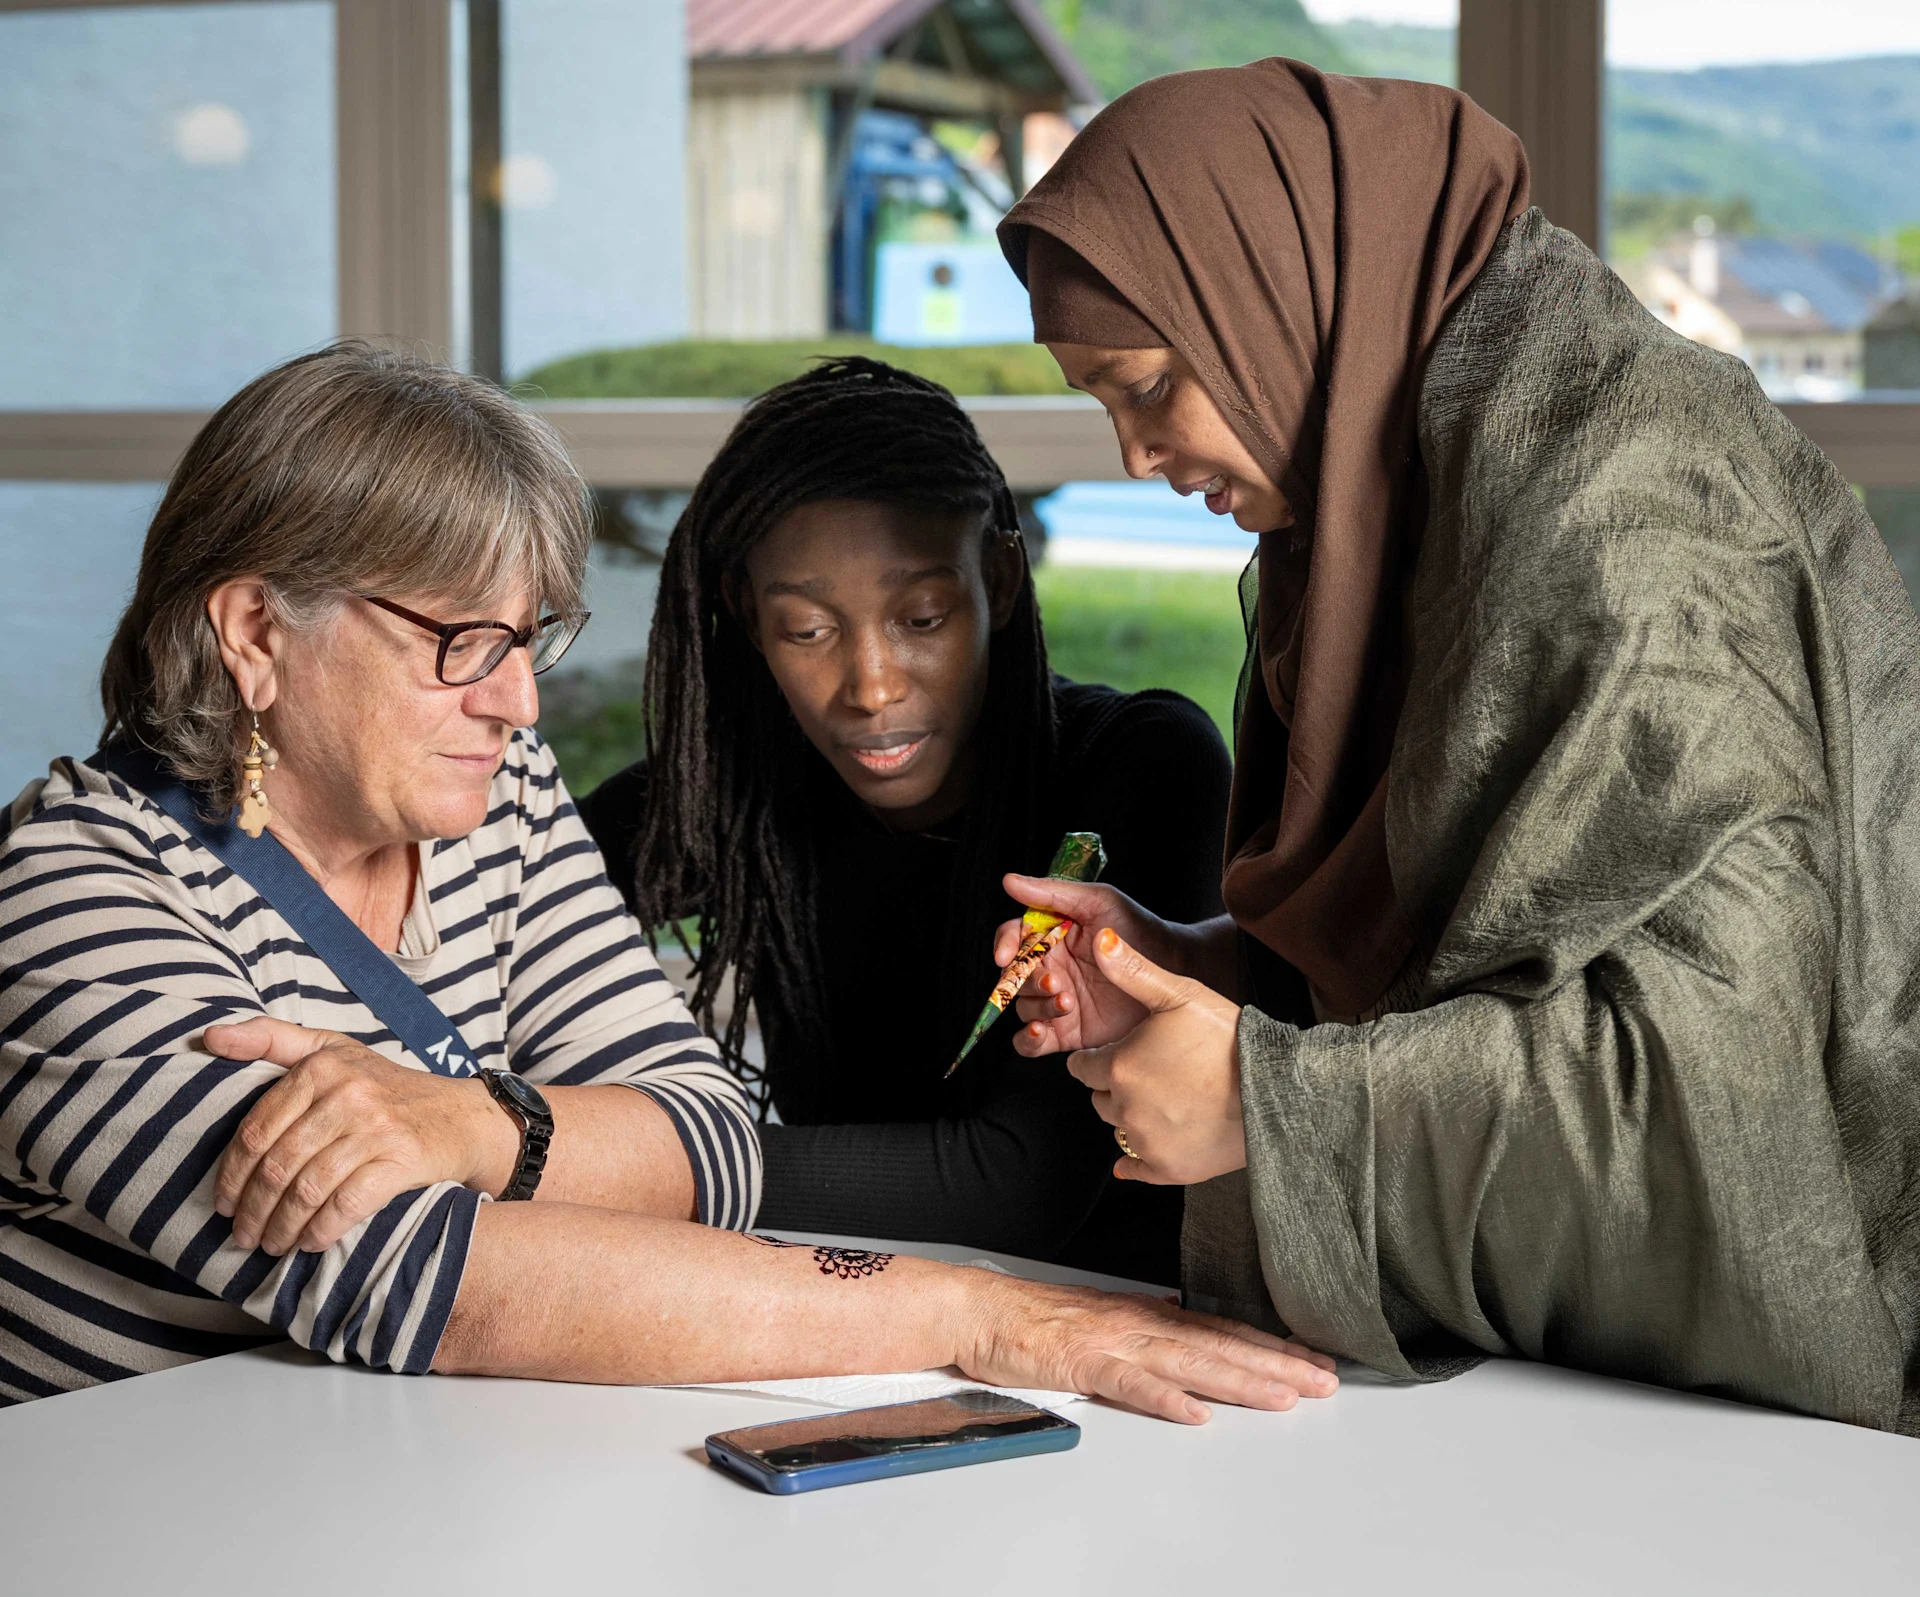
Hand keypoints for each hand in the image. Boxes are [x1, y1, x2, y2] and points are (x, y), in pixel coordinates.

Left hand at [203, 1017, 508, 1254]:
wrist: (461, 1116)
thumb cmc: (386, 1086)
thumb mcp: (333, 1050)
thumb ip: (272, 1039)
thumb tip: (209, 1037)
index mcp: (321, 1066)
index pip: (257, 1129)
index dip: (232, 1174)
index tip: (223, 1202)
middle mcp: (348, 1093)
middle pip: (279, 1164)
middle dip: (253, 1209)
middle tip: (243, 1235)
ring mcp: (377, 1127)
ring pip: (307, 1188)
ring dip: (282, 1226)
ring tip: (271, 1245)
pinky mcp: (402, 1160)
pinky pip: (346, 1204)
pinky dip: (321, 1230)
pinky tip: (309, 1243)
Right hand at [960, 1271, 1335, 1423]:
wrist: (980, 1308)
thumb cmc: (1035, 1318)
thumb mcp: (1103, 1317)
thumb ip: (1144, 1325)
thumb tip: (1181, 1320)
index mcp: (1147, 1314)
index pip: (1221, 1331)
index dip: (1269, 1347)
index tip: (1311, 1361)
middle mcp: (1140, 1323)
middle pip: (1219, 1346)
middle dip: (1276, 1364)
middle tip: (1324, 1381)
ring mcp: (1113, 1342)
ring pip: (1188, 1362)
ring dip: (1239, 1380)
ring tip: (1282, 1397)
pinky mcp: (1082, 1362)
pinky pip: (1129, 1384)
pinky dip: (1163, 1398)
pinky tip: (1195, 1414)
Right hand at [991, 876, 1185, 1054]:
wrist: (1175, 971)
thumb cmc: (1139, 930)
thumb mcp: (1098, 902)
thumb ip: (1053, 893)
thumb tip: (1009, 881)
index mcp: (1053, 937)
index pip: (1014, 938)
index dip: (1005, 944)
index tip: (1005, 955)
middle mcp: (1051, 969)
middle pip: (1014, 976)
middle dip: (1027, 979)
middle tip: (1055, 982)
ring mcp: (1058, 1002)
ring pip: (1023, 1008)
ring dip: (1037, 1006)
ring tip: (1068, 1002)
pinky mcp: (1068, 1033)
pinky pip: (1033, 1042)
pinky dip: (1028, 1040)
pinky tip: (1041, 1032)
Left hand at [1067, 929, 1246, 1185]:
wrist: (1274, 1092)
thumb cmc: (1228, 1038)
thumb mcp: (1180, 994)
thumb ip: (1133, 971)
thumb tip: (1100, 940)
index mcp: (1120, 1066)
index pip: (1083, 1067)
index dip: (1101, 1057)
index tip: (1121, 1052)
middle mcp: (1124, 1108)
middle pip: (1099, 1097)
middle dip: (1115, 1084)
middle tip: (1150, 1072)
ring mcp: (1145, 1142)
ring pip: (1118, 1127)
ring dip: (1131, 1114)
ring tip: (1165, 1097)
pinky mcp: (1168, 1168)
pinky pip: (1134, 1167)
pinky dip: (1137, 1158)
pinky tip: (1151, 1141)